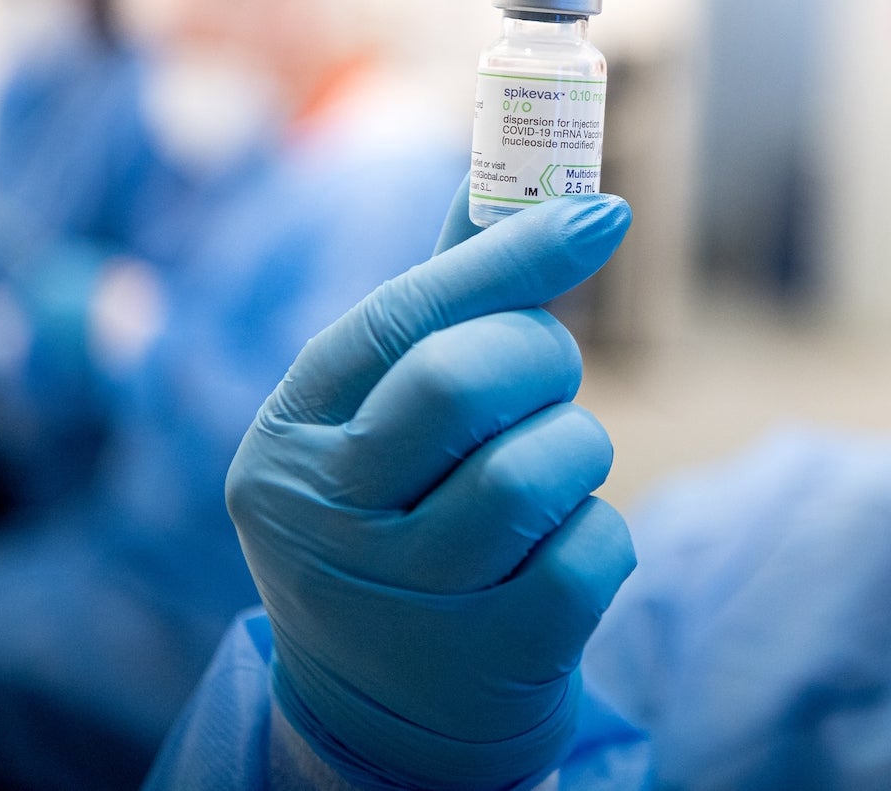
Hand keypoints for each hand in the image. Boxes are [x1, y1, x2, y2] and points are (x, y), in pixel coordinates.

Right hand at [225, 191, 635, 790]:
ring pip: (544, 465)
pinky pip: (595, 548)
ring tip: (544, 477)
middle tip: (545, 377)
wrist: (384, 715)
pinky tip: (551, 555)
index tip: (601, 212)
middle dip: (541, 357)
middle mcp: (324, 520)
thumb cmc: (393, 521)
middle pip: (467, 380)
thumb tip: (507, 176)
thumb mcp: (374, 421)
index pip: (402, 316)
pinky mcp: (492, 657)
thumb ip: (435, 302)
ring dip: (576, 450)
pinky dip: (598, 534)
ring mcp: (404, 599)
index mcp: (289, 437)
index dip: (510, 255)